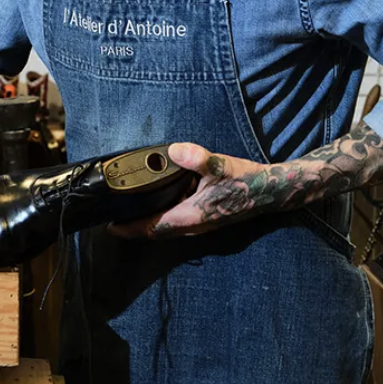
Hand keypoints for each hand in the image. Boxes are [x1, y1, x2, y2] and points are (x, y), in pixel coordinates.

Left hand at [109, 142, 280, 239]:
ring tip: (130, 210)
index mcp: (192, 216)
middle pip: (156, 231)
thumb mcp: (221, 166)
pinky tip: (159, 201)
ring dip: (148, 222)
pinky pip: (177, 222)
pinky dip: (162, 216)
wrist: (271, 192)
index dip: (130, 229)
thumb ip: (197, 159)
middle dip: (134, 227)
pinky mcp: (207, 218)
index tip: (110, 227)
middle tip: (114, 217)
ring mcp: (201, 224)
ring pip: (167, 228)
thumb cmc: (246, 181)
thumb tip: (173, 151)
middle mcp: (194, 225)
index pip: (153, 228)